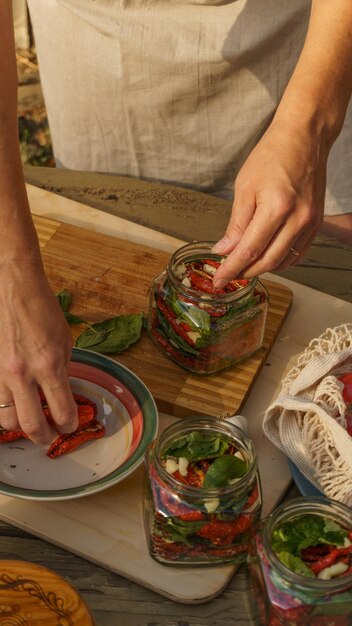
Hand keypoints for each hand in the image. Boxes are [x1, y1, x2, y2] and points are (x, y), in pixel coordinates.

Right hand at [0, 259, 77, 444]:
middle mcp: (24, 375)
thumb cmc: (43, 311)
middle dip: (44, 437)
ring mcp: (3, 374)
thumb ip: (63, 371)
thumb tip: (62, 394)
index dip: (69, 425)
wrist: (14, 290)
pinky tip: (17, 405)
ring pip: (7, 419)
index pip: (62, 412)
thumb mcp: (65, 342)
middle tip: (50, 437)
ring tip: (32, 424)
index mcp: (50, 366)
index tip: (70, 425)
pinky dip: (7, 409)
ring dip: (21, 426)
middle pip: (31, 425)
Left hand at [212, 117, 327, 286]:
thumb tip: (224, 250)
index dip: (231, 268)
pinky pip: (298, 253)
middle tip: (229, 275)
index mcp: (276, 207)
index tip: (219, 280)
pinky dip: (280, 261)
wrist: (304, 138)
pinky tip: (266, 258)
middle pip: (267, 261)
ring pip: (283, 261)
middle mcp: (297, 218)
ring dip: (262, 268)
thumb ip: (236, 224)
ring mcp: (310, 222)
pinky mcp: (316, 223)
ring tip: (244, 267)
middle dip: (245, 272)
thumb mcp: (244, 187)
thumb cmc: (272, 156)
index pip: (249, 250)